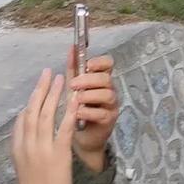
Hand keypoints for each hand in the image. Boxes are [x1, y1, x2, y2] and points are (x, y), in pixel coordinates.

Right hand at [11, 70, 75, 183]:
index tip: (38, 88)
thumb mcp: (23, 166)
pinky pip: (64, 127)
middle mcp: (27, 145)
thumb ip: (25, 147)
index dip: (30, 101)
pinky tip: (74, 98)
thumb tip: (28, 131)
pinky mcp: (59, 154)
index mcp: (17, 149)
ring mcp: (42, 149)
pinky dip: (69, 110)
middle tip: (48, 72)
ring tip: (62, 78)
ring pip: (46, 114)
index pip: (21, 119)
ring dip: (54, 94)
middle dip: (41, 89)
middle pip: (32, 110)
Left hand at [67, 51, 117, 170]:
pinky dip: (88, 112)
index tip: (87, 65)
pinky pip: (102, 113)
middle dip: (88, 80)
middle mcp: (110, 90)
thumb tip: (71, 48)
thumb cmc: (78, 107)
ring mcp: (111, 105)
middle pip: (106, 78)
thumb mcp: (74, 86)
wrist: (82, 136)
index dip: (99, 62)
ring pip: (107, 95)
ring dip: (89, 95)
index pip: (109, 63)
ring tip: (75, 99)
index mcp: (101, 79)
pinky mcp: (109, 120)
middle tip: (72, 85)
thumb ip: (73, 69)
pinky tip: (77, 113)